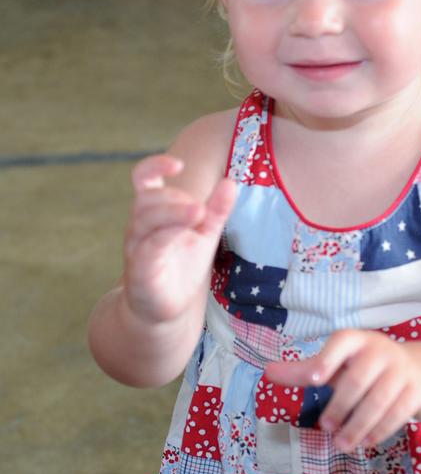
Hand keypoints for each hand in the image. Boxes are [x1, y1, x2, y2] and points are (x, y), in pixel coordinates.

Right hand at [123, 154, 235, 324]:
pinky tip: (186, 233)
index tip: (178, 164)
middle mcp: (139, 226)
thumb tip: (231, 182)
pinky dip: (166, 235)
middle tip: (202, 210)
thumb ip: (217, 209)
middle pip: (148, 197)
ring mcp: (137, 247)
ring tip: (200, 213)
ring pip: (145, 218)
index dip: (155, 165)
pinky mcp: (140, 270)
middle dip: (176, 197)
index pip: (143, 178)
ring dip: (173, 211)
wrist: (166, 310)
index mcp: (153, 212)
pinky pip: (149, 246)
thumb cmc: (182, 266)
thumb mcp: (205, 233)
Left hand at [265, 329, 420, 451]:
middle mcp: (380, 350)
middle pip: (358, 380)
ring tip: (342, 444)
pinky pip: (398, 413)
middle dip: (340, 407)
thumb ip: (302, 370)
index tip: (315, 379)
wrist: (412, 369)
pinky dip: (380, 431)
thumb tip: (267, 371)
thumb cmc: (360, 367)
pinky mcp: (417, 390)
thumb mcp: (333, 364)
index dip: (328, 359)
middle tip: (326, 428)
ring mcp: (402, 369)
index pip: (341, 342)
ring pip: (379, 400)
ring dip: (358, 426)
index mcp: (355, 340)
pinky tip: (365, 442)